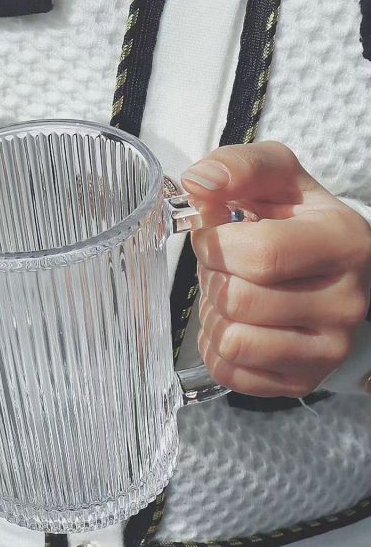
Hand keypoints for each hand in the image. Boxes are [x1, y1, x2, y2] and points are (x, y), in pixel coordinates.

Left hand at [181, 141, 370, 397]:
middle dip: (213, 277)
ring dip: (213, 313)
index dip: (215, 243)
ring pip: (232, 341)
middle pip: (238, 300)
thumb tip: (199, 181)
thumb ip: (237, 166)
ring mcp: (329, 348)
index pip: (261, 254)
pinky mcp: (303, 380)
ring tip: (231, 291)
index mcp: (344, 241)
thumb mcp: (275, 178)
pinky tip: (235, 321)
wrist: (328, 268)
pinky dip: (216, 345)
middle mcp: (347, 301)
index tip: (212, 233)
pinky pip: (229, 371)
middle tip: (225, 265)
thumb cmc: (294, 219)